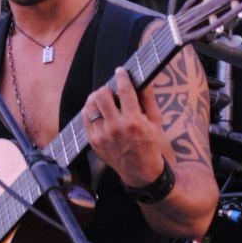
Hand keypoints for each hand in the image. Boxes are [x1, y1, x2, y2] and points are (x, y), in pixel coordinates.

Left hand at [83, 67, 167, 188]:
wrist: (140, 171)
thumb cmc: (150, 144)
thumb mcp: (156, 122)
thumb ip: (148, 100)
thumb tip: (143, 80)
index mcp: (133, 121)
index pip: (124, 91)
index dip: (122, 77)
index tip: (121, 71)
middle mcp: (115, 127)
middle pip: (102, 95)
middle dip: (107, 88)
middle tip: (112, 90)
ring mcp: (102, 135)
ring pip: (90, 105)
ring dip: (96, 98)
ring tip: (104, 99)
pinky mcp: (93, 141)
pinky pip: (85, 118)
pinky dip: (90, 110)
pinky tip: (98, 110)